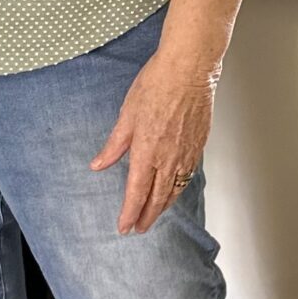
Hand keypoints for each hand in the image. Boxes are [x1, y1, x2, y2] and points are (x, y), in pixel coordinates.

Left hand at [90, 45, 218, 233]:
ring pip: (174, 190)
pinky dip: (179, 190)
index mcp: (147, 151)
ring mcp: (186, 154)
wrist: (190, 69)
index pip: (136, 192)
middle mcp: (168, 158)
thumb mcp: (127, 115)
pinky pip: (188, 176)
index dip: (129, 212)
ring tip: (154, 216)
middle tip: (138, 229)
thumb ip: (114, 145)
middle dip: (146, 216)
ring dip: (163, 207)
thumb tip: (99, 164)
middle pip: (157, 198)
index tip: (124, 227)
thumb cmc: (157, 85)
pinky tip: (174, 191)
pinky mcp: (199, 146)